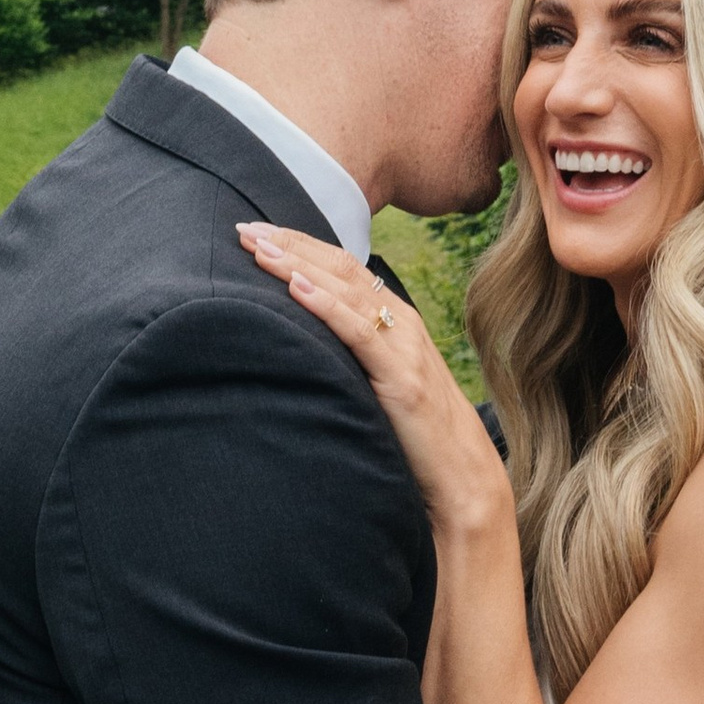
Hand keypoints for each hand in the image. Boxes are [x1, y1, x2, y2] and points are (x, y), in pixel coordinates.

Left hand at [235, 224, 510, 540]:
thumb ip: (353, 352)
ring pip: (345, 290)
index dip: (299, 244)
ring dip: (297, 265)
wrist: (460, 474)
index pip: (342, 265)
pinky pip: (358, 331)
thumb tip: (302, 337)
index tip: (257, 232)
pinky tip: (296, 287)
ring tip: (260, 248)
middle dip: (289, 244)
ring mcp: (403, 346)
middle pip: (339, 266)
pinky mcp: (400, 376)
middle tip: (244, 229)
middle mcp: (401, 321)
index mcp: (395, 318)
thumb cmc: (414, 431)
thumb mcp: (379, 379)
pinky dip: (325, 304)